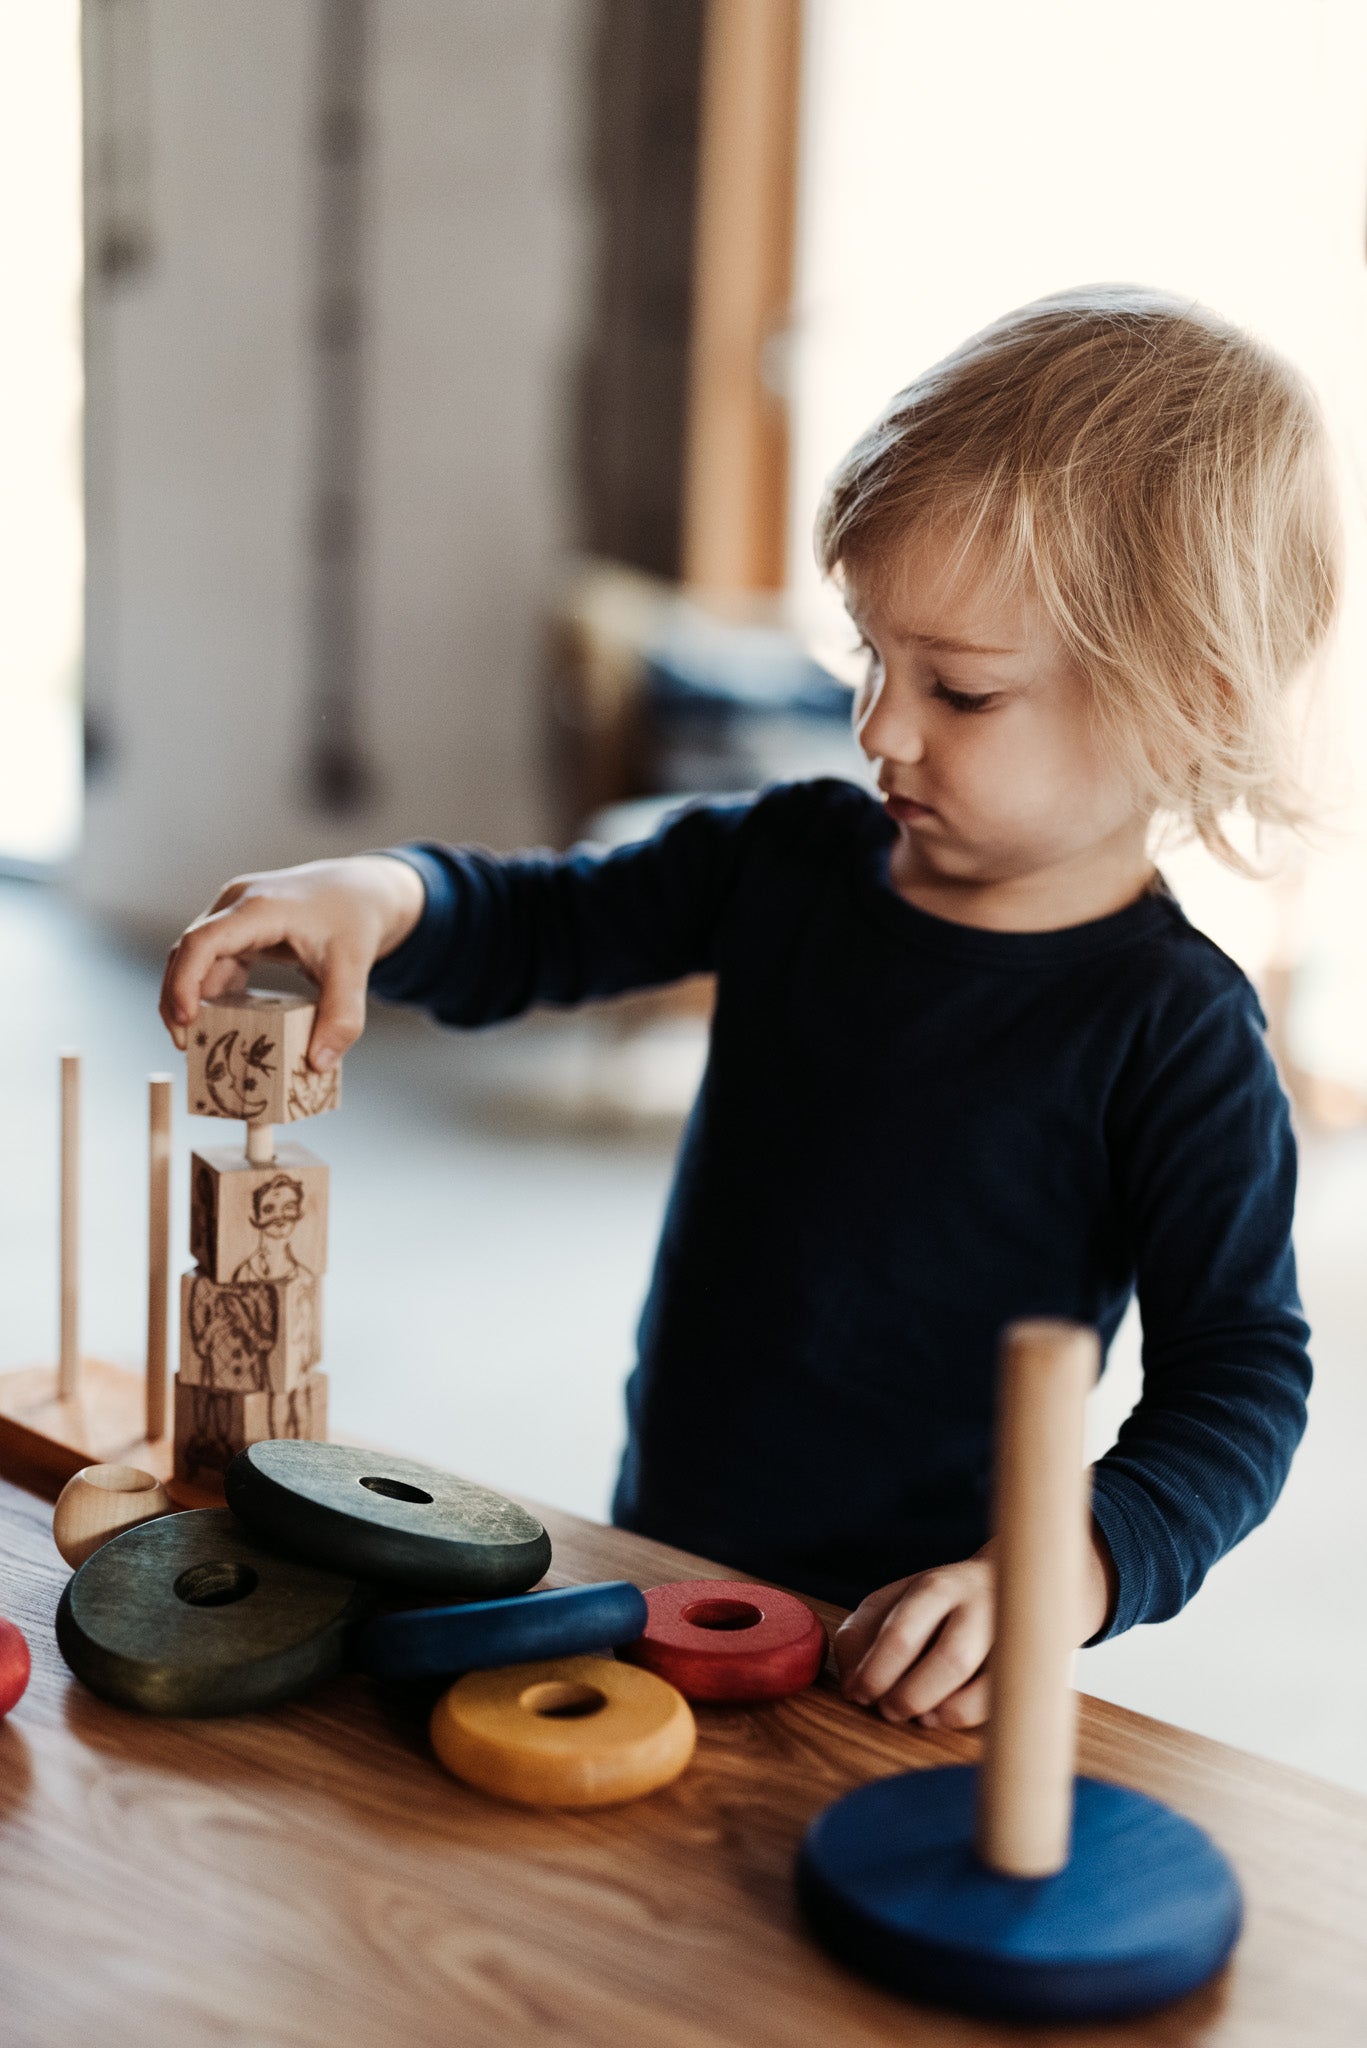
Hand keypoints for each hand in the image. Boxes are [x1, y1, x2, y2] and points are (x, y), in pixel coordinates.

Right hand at [159, 855, 425, 1070]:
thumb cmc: (354, 919)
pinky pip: (213, 963)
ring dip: (192, 999)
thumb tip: (319, 1064)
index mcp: (260, 908)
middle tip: (185, 1046)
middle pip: (188, 952)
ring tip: (198, 1042)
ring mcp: (234, 916)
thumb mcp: (354, 967)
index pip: (203, 941)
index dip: (185, 981)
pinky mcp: (239, 931)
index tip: (185, 1021)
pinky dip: (211, 994)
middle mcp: (237, 906)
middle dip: (178, 999)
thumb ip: (342, 1016)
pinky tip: (220, 1024)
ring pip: (196, 959)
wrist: (360, 890)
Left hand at [834, 1522, 1116, 1730]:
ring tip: (913, 1715)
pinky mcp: (1033, 1667)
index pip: (903, 1633)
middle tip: (885, 1709)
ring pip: (985, 1685)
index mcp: (938, 1587)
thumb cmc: (941, 1603)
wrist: (1017, 1582)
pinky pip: (1003, 1702)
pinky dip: (967, 1717)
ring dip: (942, 1710)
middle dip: (908, 1695)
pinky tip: (939, 1717)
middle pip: (950, 1660)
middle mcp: (981, 1609)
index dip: (874, 1673)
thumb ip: (862, 1632)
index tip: (857, 1692)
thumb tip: (852, 1681)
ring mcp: (1013, 1638)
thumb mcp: (894, 1600)